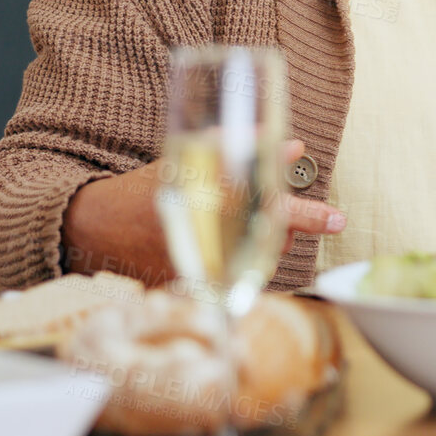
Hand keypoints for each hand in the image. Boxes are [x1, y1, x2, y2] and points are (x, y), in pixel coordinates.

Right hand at [62, 139, 345, 285]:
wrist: (96, 224)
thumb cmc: (151, 186)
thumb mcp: (192, 156)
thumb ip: (244, 147)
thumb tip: (294, 147)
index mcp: (212, 202)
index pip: (274, 210)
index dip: (309, 214)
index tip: (338, 219)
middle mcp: (210, 239)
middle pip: (272, 243)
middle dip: (287, 229)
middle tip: (292, 216)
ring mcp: (200, 268)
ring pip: (256, 263)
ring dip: (263, 244)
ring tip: (246, 225)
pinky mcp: (190, 287)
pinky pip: (231, 278)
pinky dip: (236, 261)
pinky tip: (226, 245)